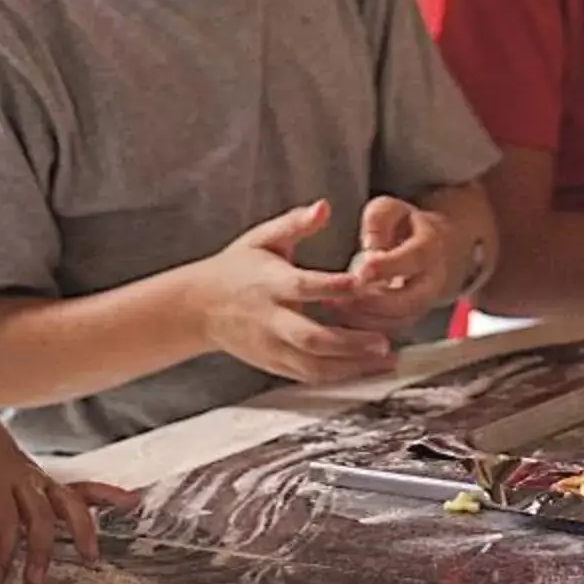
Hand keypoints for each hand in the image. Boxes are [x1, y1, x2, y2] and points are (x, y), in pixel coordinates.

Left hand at [0, 409, 124, 583]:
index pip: (1, 521)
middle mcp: (19, 479)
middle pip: (37, 516)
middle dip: (38, 551)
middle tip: (31, 583)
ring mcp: (39, 479)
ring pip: (65, 502)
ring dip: (79, 530)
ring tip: (90, 558)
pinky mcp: (50, 482)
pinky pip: (81, 489)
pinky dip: (107, 494)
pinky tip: (132, 501)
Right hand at [191, 201, 398, 385]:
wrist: (198, 308)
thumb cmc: (235, 268)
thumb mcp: (260, 239)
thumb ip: (295, 224)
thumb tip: (324, 207)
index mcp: (270, 284)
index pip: (304, 287)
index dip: (333, 287)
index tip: (363, 284)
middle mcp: (271, 320)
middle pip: (311, 338)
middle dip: (349, 343)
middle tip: (384, 341)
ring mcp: (272, 347)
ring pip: (313, 366)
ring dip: (351, 366)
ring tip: (385, 360)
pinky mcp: (274, 364)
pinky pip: (308, 376)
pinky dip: (338, 376)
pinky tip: (365, 368)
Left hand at [325, 196, 467, 331]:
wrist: (433, 250)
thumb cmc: (403, 225)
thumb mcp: (392, 209)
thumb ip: (378, 219)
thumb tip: (369, 244)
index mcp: (429, 248)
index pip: (413, 259)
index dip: (387, 266)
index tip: (361, 270)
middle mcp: (431, 281)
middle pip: (408, 301)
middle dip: (372, 302)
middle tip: (338, 297)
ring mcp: (422, 305)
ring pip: (396, 322)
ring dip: (364, 319)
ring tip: (332, 307)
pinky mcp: (409, 321)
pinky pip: (389, 332)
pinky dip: (364, 329)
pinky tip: (339, 317)